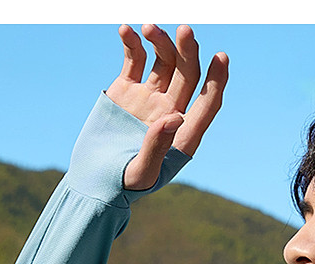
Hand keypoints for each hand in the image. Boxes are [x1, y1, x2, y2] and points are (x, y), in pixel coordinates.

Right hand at [106, 23, 228, 189]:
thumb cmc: (121, 185)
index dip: (216, 82)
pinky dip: (132, 43)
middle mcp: (170, 113)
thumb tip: (176, 117)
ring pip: (164, 62)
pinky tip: (126, 30)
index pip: (207, 104)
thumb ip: (157, 147)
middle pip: (188, 75)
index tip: (221, 58)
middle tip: (185, 31)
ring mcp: (149, 99)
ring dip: (161, 42)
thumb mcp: (141, 173)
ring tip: (148, 28)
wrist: (93, 181)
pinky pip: (135, 60)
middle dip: (188, 51)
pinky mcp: (127, 90)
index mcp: (182, 135)